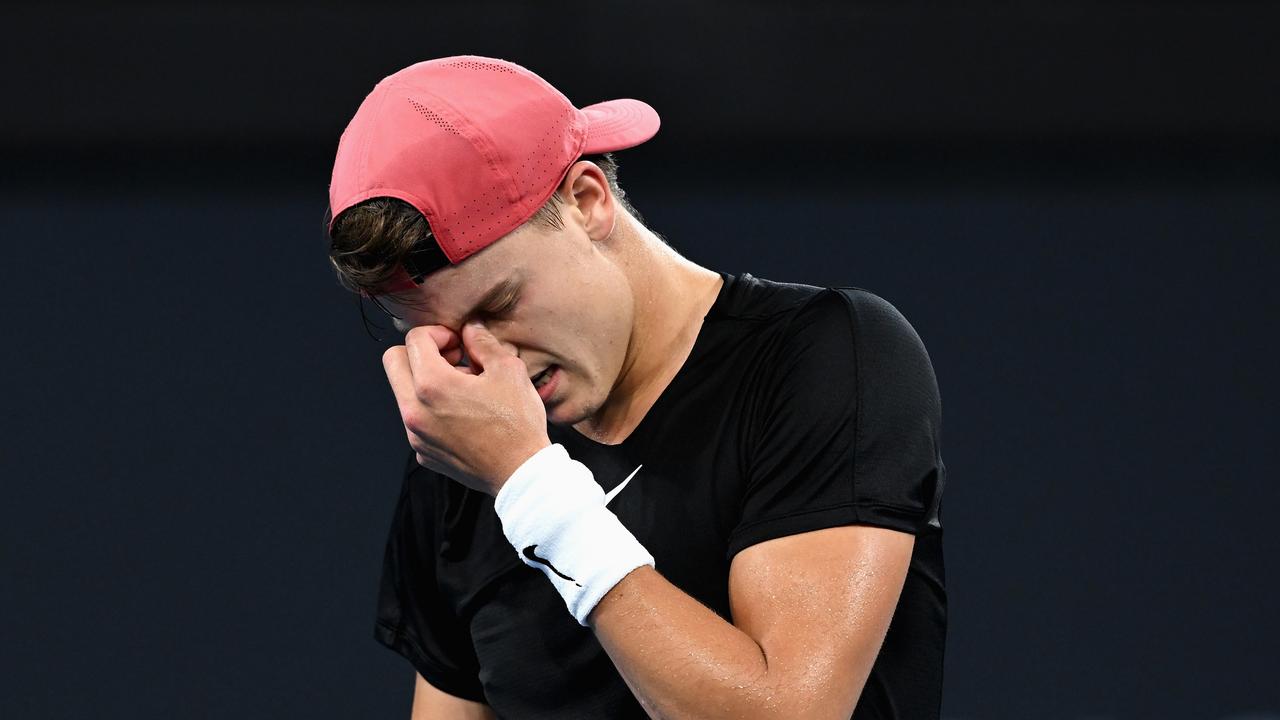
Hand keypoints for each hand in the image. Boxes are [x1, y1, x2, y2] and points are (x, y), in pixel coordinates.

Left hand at [382, 321, 550, 495]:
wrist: (521, 473)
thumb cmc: (517, 424)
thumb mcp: (508, 370)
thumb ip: (482, 342)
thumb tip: (470, 328)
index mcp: (432, 385)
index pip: (414, 339)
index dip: (439, 333)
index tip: (459, 343)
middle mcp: (414, 411)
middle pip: (393, 361)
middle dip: (421, 353)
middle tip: (453, 360)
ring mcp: (415, 435)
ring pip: (403, 392)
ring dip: (426, 382)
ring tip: (464, 390)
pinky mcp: (423, 452)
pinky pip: (416, 419)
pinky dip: (432, 409)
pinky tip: (464, 415)